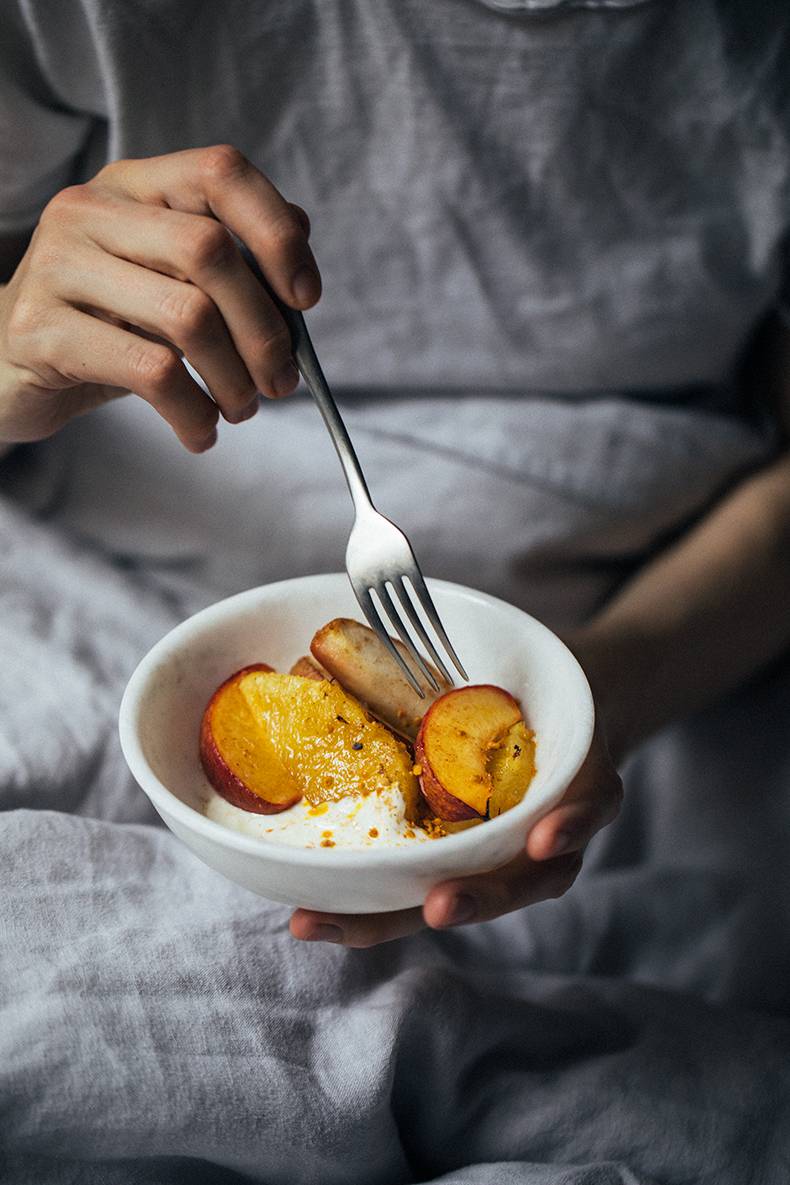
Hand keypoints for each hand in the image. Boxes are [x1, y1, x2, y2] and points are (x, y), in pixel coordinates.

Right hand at [0, 145, 319, 449]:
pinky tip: (200, 431)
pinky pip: (150, 372)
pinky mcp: (42, 330)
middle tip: (281, 381)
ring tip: (241, 410)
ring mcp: (58, 265)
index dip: (277, 233)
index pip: (221, 172)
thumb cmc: (106, 325)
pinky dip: (193, 412)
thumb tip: (299, 267)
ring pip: (187, 316)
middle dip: (265, 329)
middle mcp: (90, 210)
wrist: (7, 365)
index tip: (306, 299)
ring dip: (235, 379)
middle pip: (211, 250)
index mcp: (134, 187)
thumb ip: (230, 265)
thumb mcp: (170, 286)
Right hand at [289, 719, 621, 946]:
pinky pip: (591, 814)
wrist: (582, 688)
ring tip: (448, 901)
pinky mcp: (598, 794)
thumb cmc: (492, 719)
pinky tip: (547, 836)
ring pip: (530, 879)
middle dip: (434, 911)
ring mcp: (554, 831)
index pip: (401, 897)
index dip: (353, 917)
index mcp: (455, 848)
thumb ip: (387, 742)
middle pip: (468, 900)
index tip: (302, 922)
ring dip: (492, 893)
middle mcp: (505, 856)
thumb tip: (294, 726)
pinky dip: (570, 828)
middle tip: (398, 917)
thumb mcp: (434, 729)